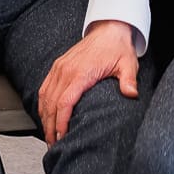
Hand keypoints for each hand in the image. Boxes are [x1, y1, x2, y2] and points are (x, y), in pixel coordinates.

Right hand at [37, 21, 139, 142]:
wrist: (109, 29)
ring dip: (44, 118)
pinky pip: (45, 88)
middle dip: (50, 126)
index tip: (62, 137)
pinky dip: (42, 104)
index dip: (61, 123)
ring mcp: (60, 68)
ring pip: (45, 97)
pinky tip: (45, 116)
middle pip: (51, 104)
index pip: (65, 102)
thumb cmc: (117, 48)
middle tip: (54, 144)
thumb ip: (128, 81)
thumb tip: (131, 94)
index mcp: (81, 73)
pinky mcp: (58, 67)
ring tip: (48, 135)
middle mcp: (66, 70)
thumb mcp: (127, 64)